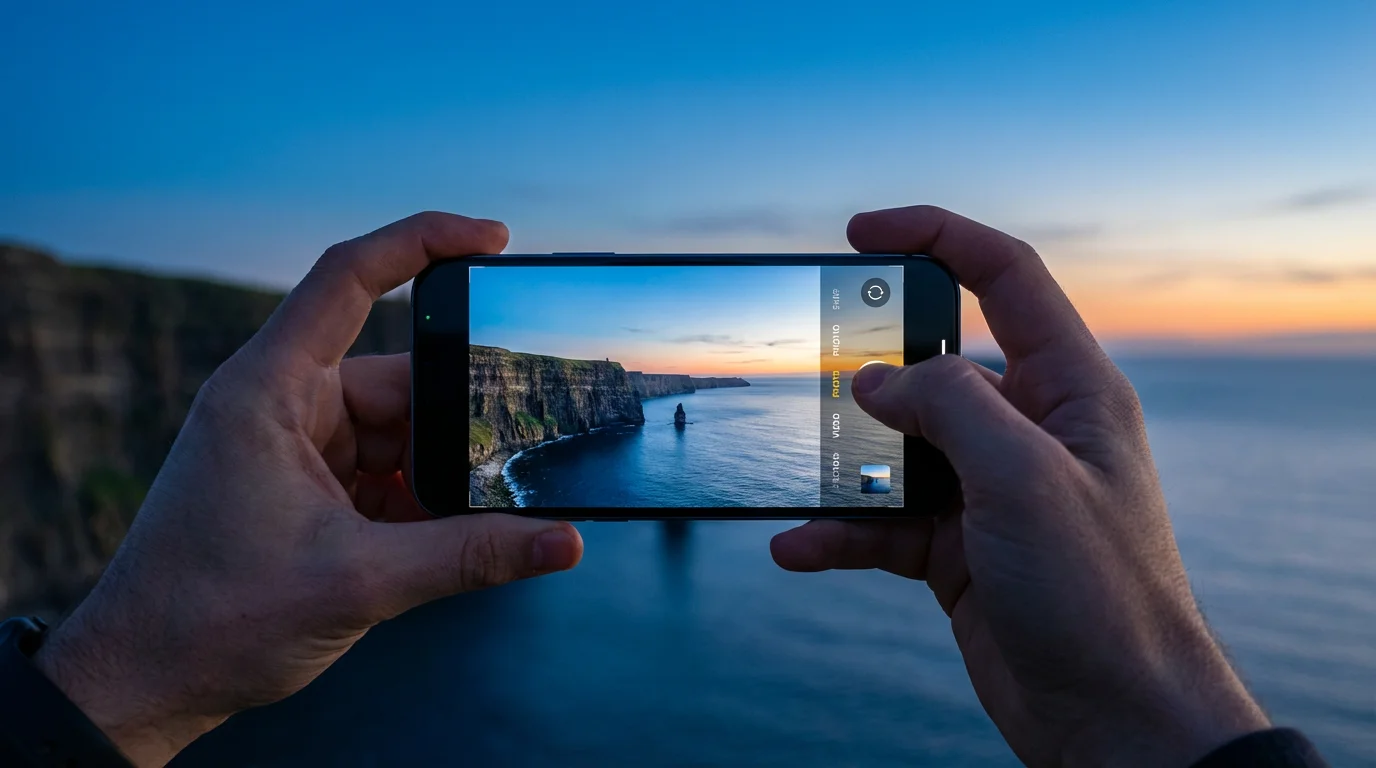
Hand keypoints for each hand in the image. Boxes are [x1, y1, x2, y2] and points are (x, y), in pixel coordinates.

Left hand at [33, 213, 584, 766]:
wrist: (145, 683)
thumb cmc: (211, 621)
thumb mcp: (359, 583)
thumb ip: (470, 556)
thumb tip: (562, 540)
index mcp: (270, 392)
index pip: (349, 278)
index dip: (422, 242)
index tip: (492, 239)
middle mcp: (282, 405)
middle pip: (398, 375)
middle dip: (458, 417)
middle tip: (516, 450)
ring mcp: (295, 447)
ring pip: (398, 431)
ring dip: (440, 471)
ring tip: (483, 511)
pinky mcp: (307, 488)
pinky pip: (384, 471)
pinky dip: (420, 499)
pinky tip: (449, 534)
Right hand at [772, 206, 1268, 766]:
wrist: (1117, 723)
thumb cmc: (1101, 596)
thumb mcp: (1025, 480)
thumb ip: (948, 409)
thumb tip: (875, 380)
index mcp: (1070, 389)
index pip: (1005, 277)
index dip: (935, 237)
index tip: (859, 234)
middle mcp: (1028, 431)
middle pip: (934, 366)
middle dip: (870, 369)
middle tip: (811, 371)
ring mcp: (989, 492)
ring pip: (896, 450)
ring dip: (842, 465)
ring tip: (792, 473)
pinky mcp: (958, 550)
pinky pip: (883, 523)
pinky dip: (838, 531)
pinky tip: (797, 546)